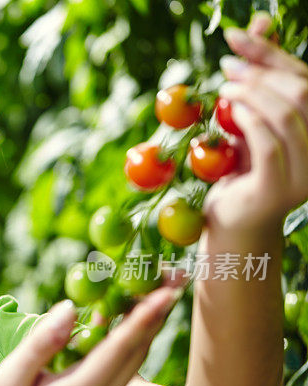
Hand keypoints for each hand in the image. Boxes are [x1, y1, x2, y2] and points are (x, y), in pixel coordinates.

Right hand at [0, 284, 181, 385]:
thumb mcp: (11, 378)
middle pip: (139, 350)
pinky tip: (125, 313)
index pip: (121, 348)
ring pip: (136, 357)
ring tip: (160, 286)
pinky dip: (131, 336)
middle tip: (175, 276)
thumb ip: (41, 343)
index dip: (145, 316)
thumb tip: (70, 307)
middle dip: (158, 312)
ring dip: (149, 322)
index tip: (167, 290)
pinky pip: (123, 364)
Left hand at [201, 13, 307, 234]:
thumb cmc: (242, 167)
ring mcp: (306, 172)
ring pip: (288, 116)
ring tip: (225, 86)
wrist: (233, 220)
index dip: (272, 53)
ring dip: (253, 94)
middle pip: (302, 93)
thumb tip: (256, 25)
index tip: (238, 35)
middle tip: (228, 65)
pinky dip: (250, 121)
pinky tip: (231, 111)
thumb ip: (257, 81)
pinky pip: (269, 145)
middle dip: (262, 72)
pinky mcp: (279, 189)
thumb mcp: (251, 120)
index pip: (306, 80)